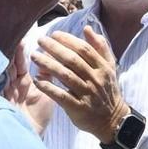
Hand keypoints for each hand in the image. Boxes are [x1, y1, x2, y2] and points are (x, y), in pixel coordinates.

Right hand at [4, 39, 53, 134]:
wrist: (32, 138)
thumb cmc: (38, 117)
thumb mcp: (45, 94)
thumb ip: (47, 76)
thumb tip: (50, 58)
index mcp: (23, 82)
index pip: (20, 62)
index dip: (20, 50)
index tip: (22, 35)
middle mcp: (12, 85)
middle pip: (8, 64)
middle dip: (9, 50)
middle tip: (9, 33)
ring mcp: (5, 93)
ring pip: (1, 73)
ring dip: (2, 60)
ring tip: (3, 46)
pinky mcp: (1, 102)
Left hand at [33, 26, 127, 142]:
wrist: (112, 120)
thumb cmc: (107, 90)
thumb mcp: (109, 67)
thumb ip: (100, 47)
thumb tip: (87, 28)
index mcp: (102, 68)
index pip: (83, 49)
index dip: (68, 40)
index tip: (53, 34)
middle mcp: (95, 79)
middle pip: (72, 60)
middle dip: (54, 48)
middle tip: (40, 40)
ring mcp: (87, 94)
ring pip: (65, 76)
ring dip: (48, 64)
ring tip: (35, 56)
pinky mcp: (78, 108)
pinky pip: (61, 96)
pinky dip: (49, 87)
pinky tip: (37, 80)